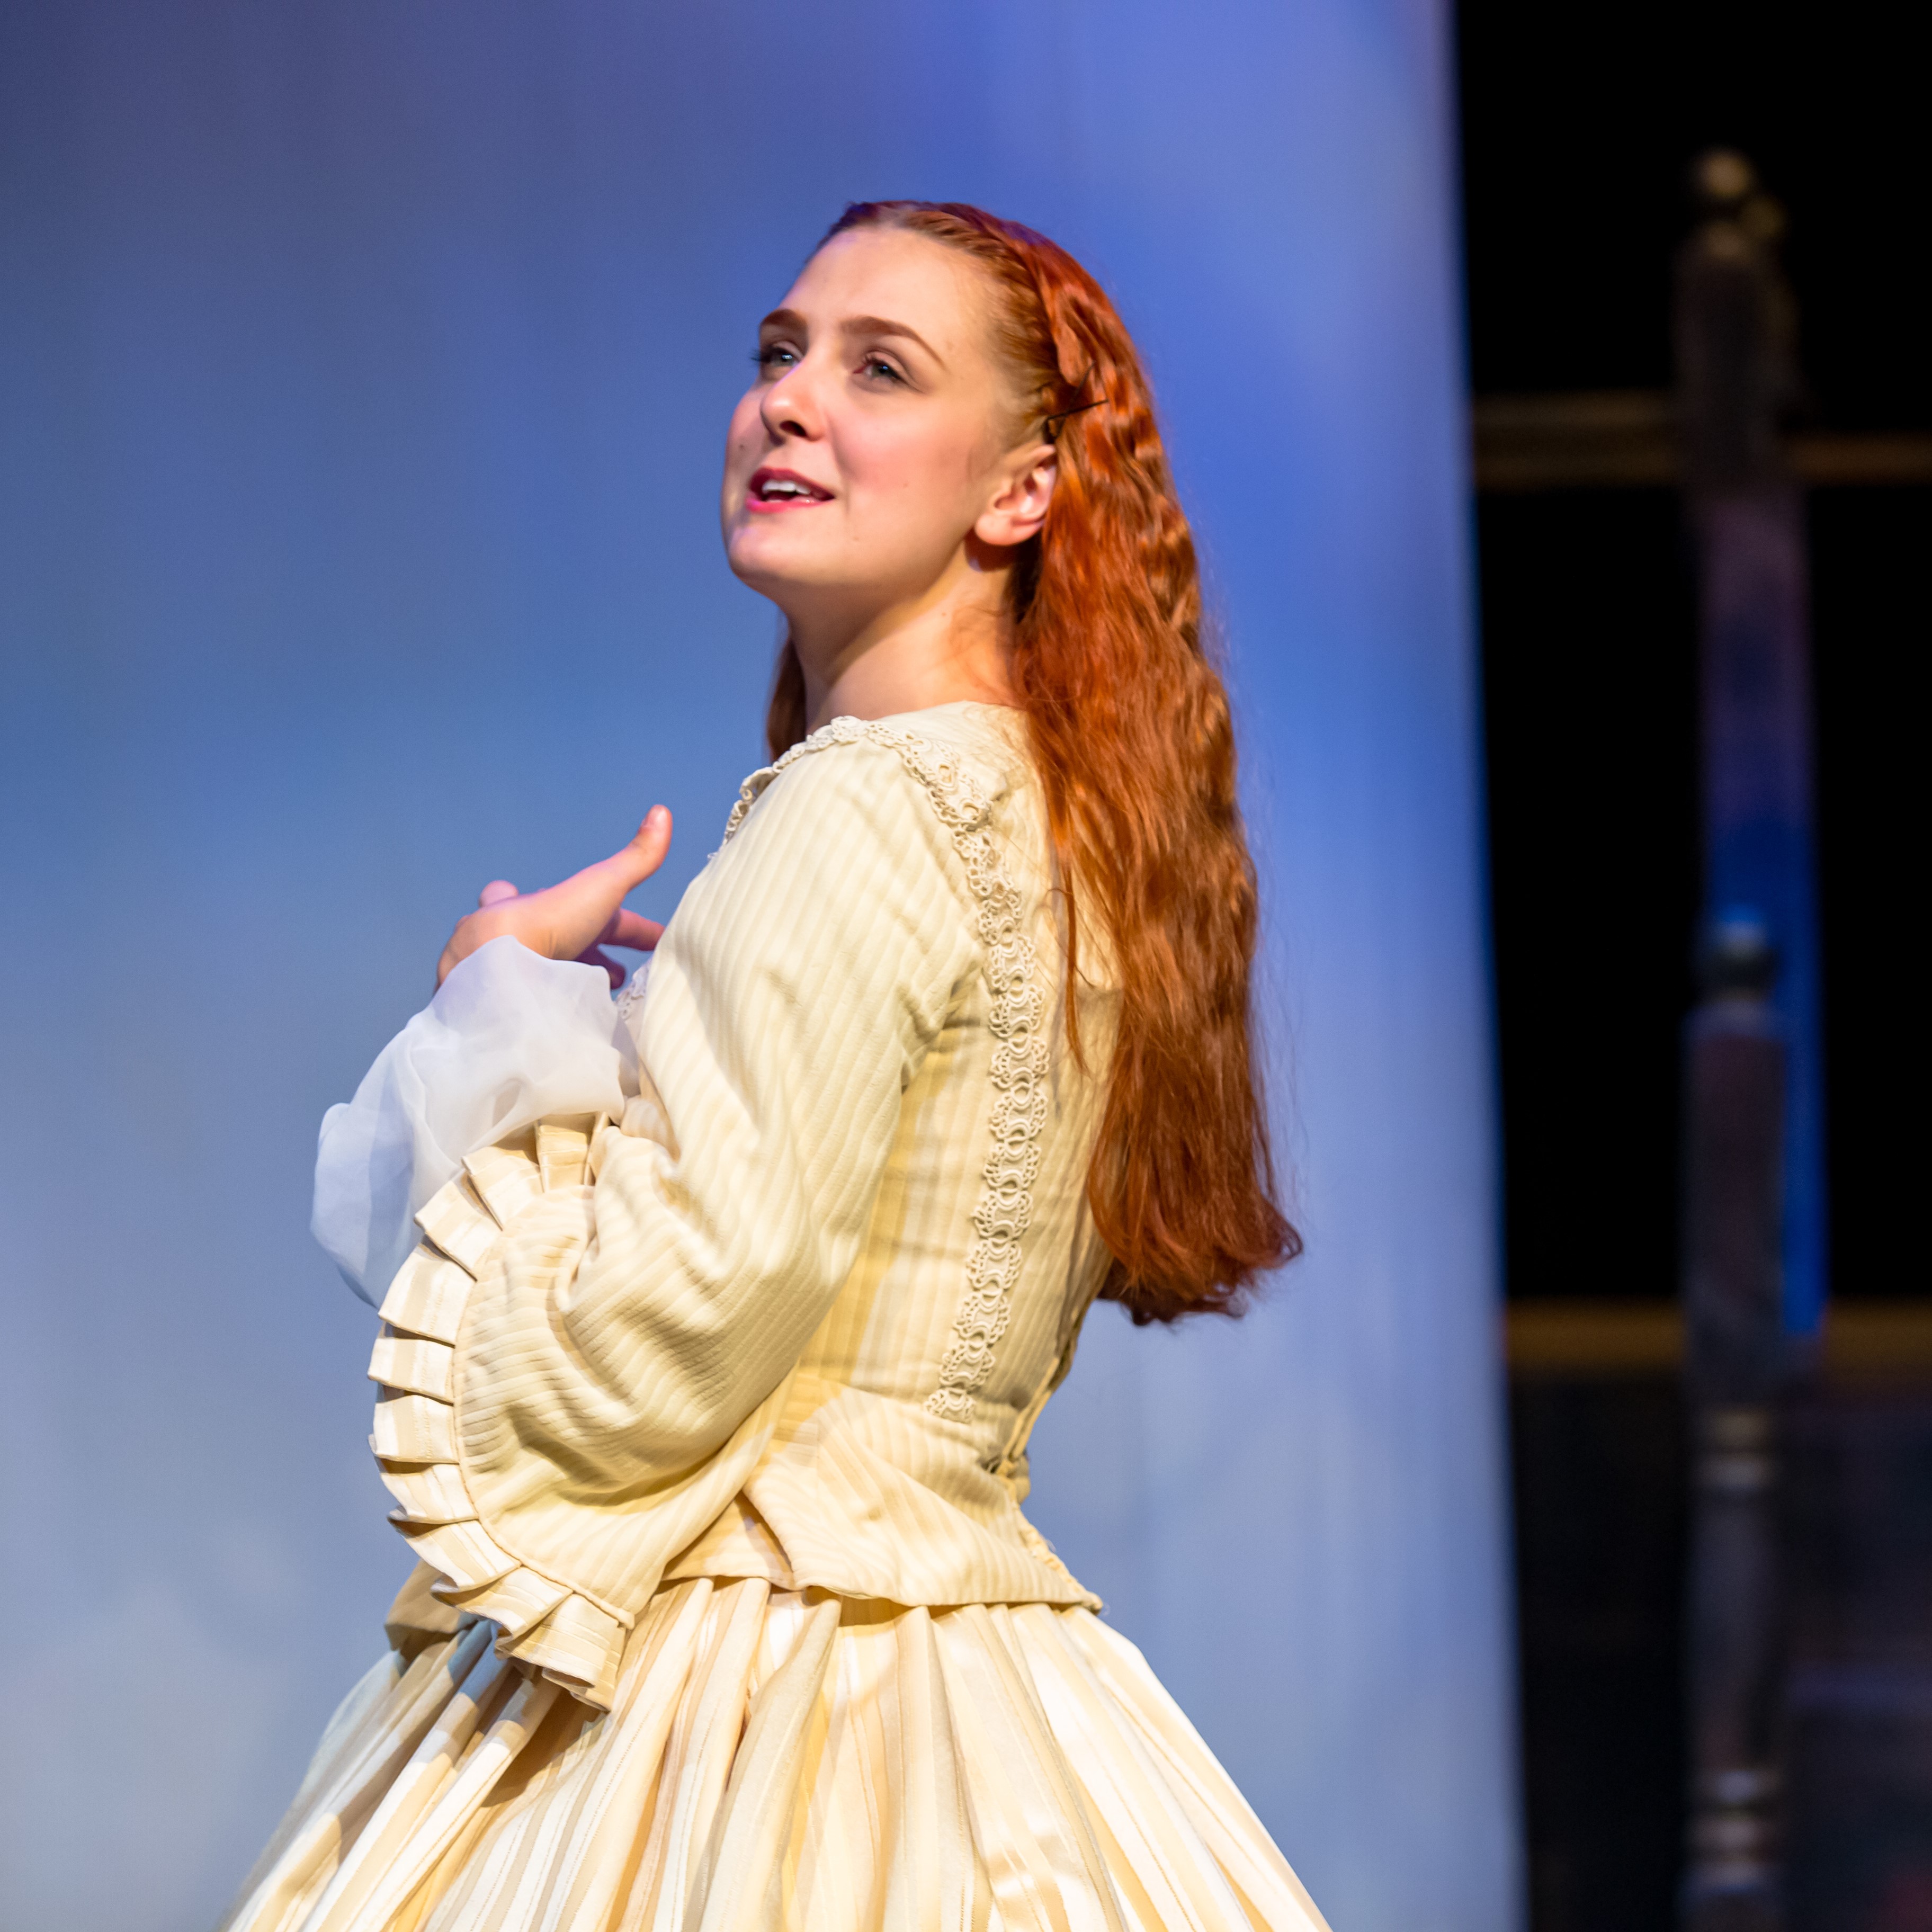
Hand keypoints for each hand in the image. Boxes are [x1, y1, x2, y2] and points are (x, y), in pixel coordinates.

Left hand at [436, 807, 671, 989]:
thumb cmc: (545, 927)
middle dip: (586, 953)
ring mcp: (494, 972)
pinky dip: (535, 1009)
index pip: (574, 902)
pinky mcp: (486, 1006)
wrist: (496, 975)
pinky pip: (512, 1007)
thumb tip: (662, 811)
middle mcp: (507, 936)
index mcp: (533, 907)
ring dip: (562, 980)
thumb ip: (633, 860)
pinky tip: (553, 1023)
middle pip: (546, 939)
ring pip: (527, 972)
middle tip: (619, 974)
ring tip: (593, 1000)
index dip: (617, 921)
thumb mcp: (600, 888)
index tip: (647, 938)